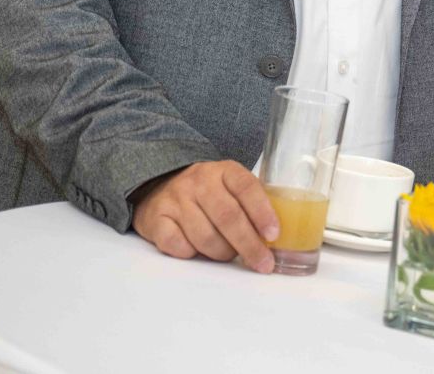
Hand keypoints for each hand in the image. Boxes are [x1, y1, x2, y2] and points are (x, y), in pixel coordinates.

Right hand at [132, 160, 279, 272]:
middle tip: (263, 263)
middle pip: (228, 217)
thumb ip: (251, 204)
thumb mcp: (230, 187)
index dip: (262, 212)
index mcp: (224, 171)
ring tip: (229, 254)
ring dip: (222, 253)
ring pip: (204, 236)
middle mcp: (199, 181)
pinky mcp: (155, 219)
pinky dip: (192, 254)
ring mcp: (175, 199)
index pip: (247, 188)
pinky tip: (198, 251)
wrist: (159, 187)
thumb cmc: (207, 194)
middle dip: (249, 245)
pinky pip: (177, 245)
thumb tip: (278, 238)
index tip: (274, 235)